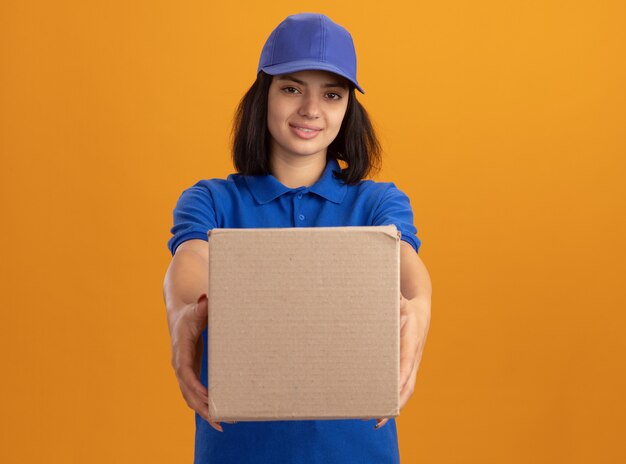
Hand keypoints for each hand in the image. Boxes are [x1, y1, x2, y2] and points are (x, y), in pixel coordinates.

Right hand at [170, 294, 224, 431]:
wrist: (179, 318)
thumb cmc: (190, 314)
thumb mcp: (196, 310)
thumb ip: (201, 306)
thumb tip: (205, 299)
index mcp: (180, 350)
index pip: (185, 372)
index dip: (195, 385)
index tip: (207, 397)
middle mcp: (179, 365)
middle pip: (187, 391)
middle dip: (202, 406)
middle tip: (220, 419)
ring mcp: (183, 372)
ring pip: (190, 398)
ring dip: (204, 412)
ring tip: (222, 425)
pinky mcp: (189, 375)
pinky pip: (194, 396)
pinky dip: (204, 407)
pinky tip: (218, 417)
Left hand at [374, 294, 430, 428]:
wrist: (420, 312)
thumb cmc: (406, 306)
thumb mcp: (399, 300)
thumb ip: (394, 299)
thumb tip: (389, 295)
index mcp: (411, 341)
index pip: (407, 361)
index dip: (401, 375)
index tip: (393, 388)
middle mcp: (413, 357)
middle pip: (407, 383)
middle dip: (395, 400)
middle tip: (379, 413)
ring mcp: (411, 365)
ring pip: (405, 391)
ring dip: (393, 407)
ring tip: (376, 421)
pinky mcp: (406, 370)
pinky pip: (400, 389)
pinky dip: (392, 403)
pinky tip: (378, 415)